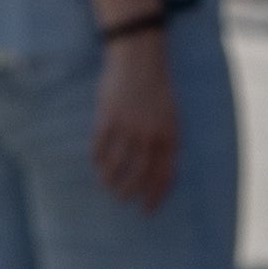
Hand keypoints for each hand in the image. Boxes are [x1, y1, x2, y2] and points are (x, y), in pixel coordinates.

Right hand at [90, 31, 179, 209]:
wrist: (140, 59)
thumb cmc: (157, 89)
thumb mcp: (171, 115)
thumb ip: (166, 142)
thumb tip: (158, 171)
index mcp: (170, 135)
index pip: (163, 175)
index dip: (154, 195)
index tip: (145, 209)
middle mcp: (151, 135)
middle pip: (139, 174)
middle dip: (130, 191)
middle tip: (121, 199)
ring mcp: (129, 127)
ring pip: (117, 164)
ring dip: (110, 180)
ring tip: (107, 186)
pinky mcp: (109, 117)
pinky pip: (100, 147)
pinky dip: (97, 160)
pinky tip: (96, 165)